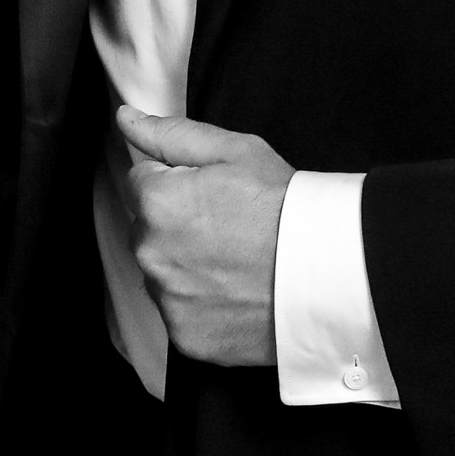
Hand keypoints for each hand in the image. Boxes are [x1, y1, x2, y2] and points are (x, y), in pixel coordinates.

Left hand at [114, 106, 295, 367]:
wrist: (328, 272)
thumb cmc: (285, 206)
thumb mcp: (234, 151)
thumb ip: (171, 134)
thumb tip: (126, 118)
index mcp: (156, 201)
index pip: (141, 182)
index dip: (178, 183)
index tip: (214, 195)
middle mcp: (150, 253)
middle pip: (147, 230)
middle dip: (176, 226)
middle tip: (229, 228)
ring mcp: (167, 299)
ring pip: (162, 273)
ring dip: (185, 266)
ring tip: (234, 262)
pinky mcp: (185, 336)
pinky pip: (180, 313)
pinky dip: (201, 305)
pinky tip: (234, 292)